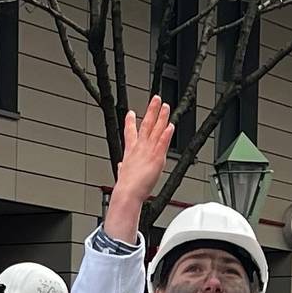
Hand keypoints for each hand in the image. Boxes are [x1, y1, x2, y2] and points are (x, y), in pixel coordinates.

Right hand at [102, 97, 174, 243]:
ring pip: (156, 130)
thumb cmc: (126, 187)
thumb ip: (123, 168)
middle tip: (155, 99)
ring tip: (165, 106)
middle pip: (146, 125)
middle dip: (151, 111)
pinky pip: (163, 143)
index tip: (131, 113)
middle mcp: (139, 148)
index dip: (130, 122)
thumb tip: (121, 167)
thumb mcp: (122, 175)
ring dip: (161, 117)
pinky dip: (166, 134)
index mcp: (130, 152)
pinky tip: (170, 126)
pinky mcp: (156, 158)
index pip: (130, 133)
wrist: (128, 193)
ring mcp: (148, 151)